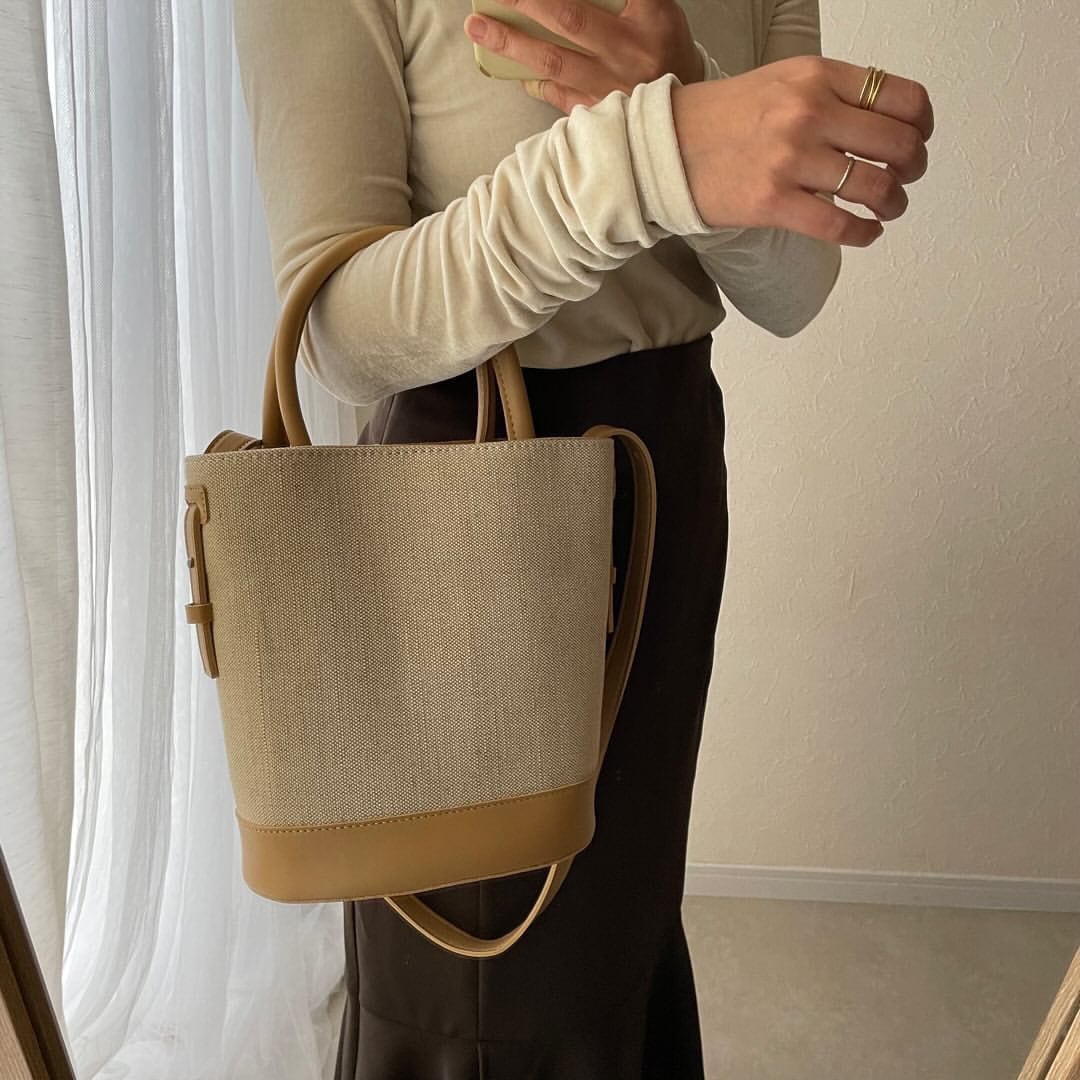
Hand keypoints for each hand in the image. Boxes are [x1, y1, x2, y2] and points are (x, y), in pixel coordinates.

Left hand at [463, 0, 703, 113]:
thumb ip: (621, 0)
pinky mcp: (598, 114)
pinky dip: (533, 80)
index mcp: (651, 17)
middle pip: (570, 19)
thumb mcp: (656, 12)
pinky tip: (512, 68)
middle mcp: (630, 52)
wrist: (683, 117)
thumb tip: (555, 6)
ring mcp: (612, 86)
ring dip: (512, 43)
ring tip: (479, 27)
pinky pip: (556, 94)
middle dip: (527, 1)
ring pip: (554, 61)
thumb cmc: (663, 52)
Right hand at [671, 56, 934, 245]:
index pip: (901, 98)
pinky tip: (866, 233)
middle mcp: (810, 113)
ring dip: (893, 203)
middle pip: (898, 145)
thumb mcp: (782, 81)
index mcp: (817, 77)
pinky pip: (838, 224)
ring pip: (875, 187)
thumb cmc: (722, 118)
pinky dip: (863, 233)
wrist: (667, 149)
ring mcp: (791, 160)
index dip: (921, 125)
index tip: (916, 139)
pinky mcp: (773, 203)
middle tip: (905, 179)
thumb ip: (832, 93)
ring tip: (887, 208)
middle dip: (913, 168)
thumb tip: (881, 122)